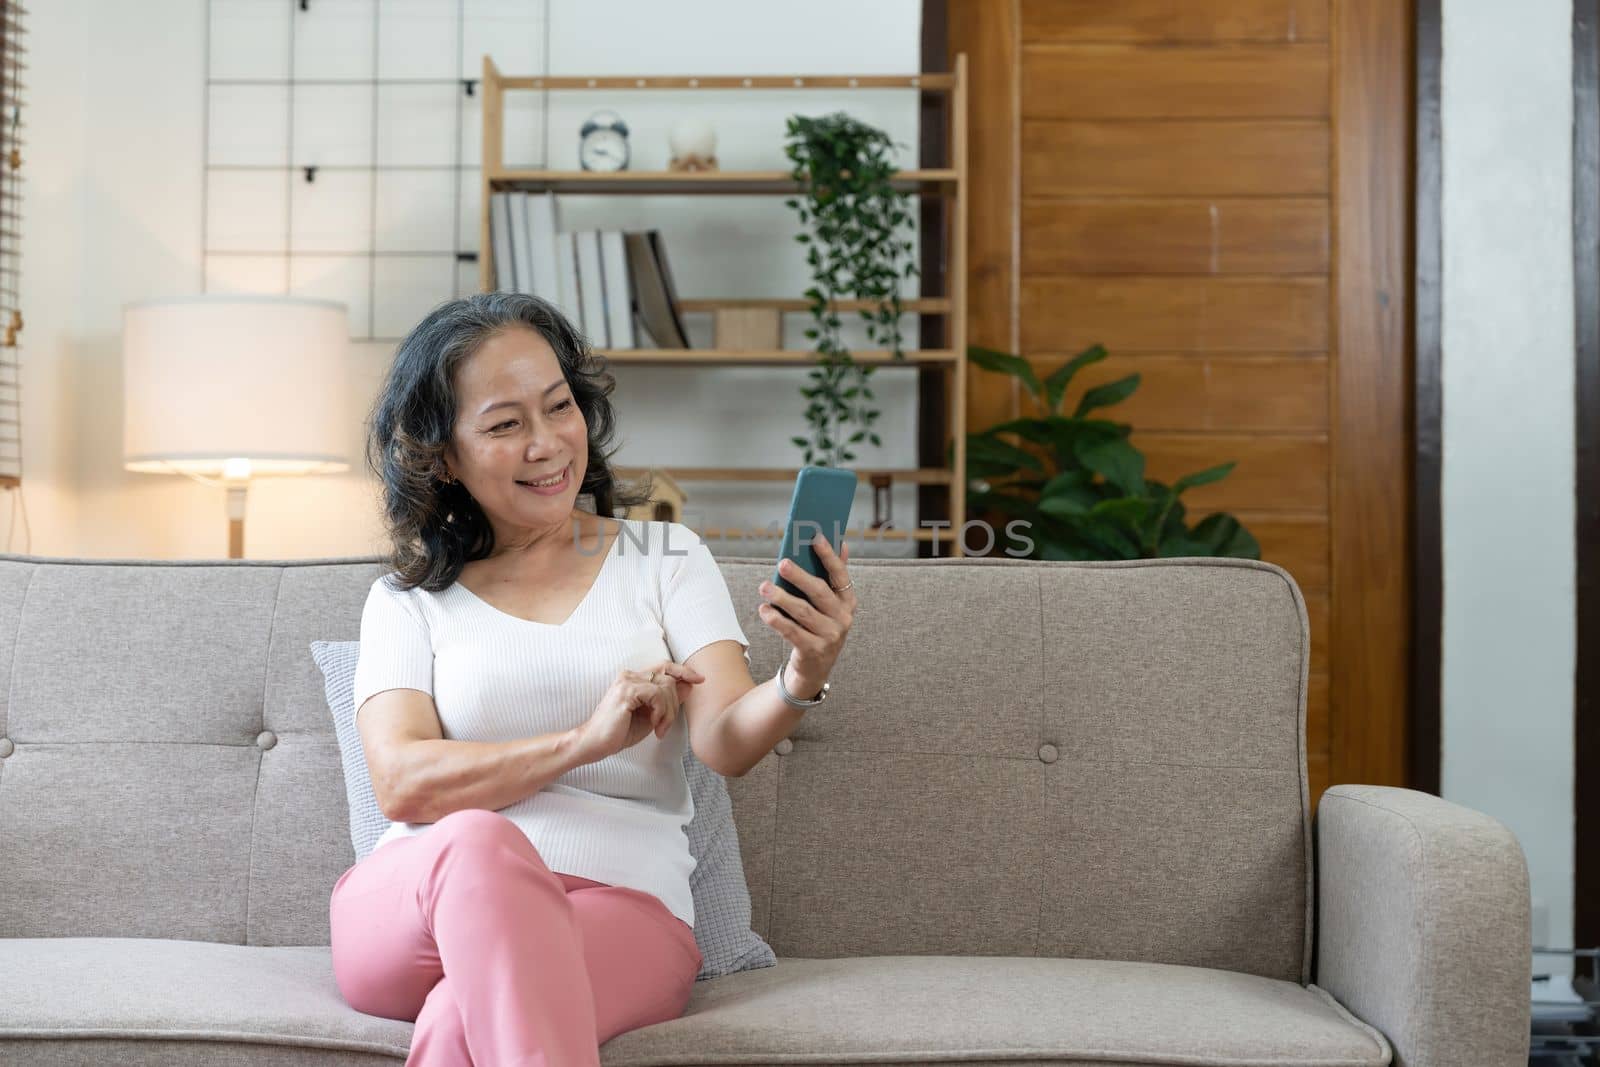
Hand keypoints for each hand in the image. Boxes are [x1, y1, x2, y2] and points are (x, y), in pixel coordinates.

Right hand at [571, 660, 703, 763]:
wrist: (595, 744)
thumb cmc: (619, 732)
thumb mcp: (651, 716)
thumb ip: (667, 701)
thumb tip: (688, 686)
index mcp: (634, 679)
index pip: (664, 667)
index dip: (683, 671)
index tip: (699, 680)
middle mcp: (630, 675)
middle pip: (668, 678)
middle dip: (674, 704)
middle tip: (664, 726)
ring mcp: (627, 681)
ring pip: (666, 687)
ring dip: (668, 712)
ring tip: (659, 728)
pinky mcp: (626, 691)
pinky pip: (657, 695)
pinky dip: (661, 712)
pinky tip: (654, 725)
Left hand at [757, 534, 855, 696]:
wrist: (815, 668)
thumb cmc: (820, 626)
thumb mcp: (830, 604)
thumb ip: (833, 576)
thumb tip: (841, 543)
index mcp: (848, 602)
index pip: (840, 574)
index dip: (829, 556)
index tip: (816, 538)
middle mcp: (843, 618)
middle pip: (819, 592)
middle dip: (800, 576)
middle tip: (782, 564)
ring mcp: (830, 636)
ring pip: (803, 612)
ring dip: (782, 598)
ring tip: (764, 587)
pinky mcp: (814, 651)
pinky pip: (792, 632)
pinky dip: (777, 620)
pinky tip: (764, 610)